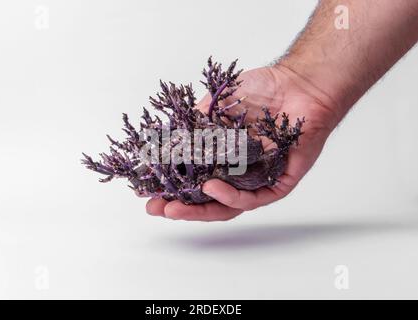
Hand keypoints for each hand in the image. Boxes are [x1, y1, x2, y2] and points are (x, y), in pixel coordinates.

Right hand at [146, 64, 339, 220]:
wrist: (298, 83)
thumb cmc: (261, 91)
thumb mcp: (216, 106)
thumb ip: (195, 125)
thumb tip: (166, 142)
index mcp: (224, 156)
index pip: (194, 179)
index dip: (172, 187)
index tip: (146, 190)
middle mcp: (239, 171)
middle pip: (207, 199)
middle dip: (180, 207)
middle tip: (156, 209)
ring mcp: (257, 179)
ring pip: (227, 206)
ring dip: (199, 210)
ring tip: (174, 208)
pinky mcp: (279, 183)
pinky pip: (253, 198)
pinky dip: (230, 196)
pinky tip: (211, 187)